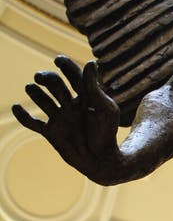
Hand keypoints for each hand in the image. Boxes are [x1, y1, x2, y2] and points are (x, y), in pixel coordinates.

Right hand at [12, 57, 121, 181]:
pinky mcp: (51, 132)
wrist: (101, 160)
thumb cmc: (107, 133)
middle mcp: (70, 104)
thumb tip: (90, 62)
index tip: (58, 60)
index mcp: (85, 96)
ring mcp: (60, 117)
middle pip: (54, 83)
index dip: (65, 65)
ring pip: (42, 99)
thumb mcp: (105, 109)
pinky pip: (33, 123)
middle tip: (40, 77)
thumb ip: (94, 88)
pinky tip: (17, 108)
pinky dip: (23, 117)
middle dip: (46, 78)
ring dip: (35, 93)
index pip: (73, 74)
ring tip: (31, 88)